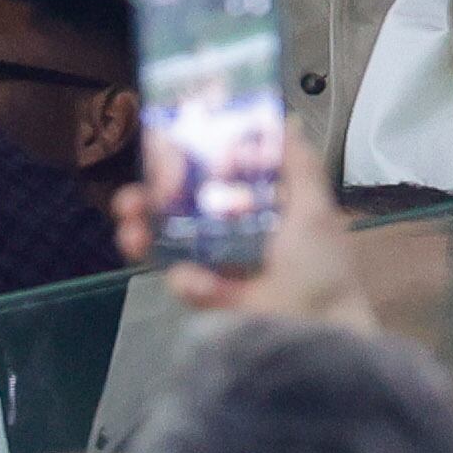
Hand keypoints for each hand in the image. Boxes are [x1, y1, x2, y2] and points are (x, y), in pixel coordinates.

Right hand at [113, 126, 375, 331]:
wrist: (321, 331)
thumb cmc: (322, 269)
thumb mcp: (315, 209)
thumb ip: (299, 166)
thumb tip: (287, 120)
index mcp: (253, 205)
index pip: (207, 175)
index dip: (182, 163)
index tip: (165, 155)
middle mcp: (228, 232)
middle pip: (174, 206)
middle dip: (146, 197)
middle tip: (134, 198)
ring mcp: (213, 266)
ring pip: (164, 242)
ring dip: (139, 231)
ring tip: (131, 230)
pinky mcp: (207, 299)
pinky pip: (181, 281)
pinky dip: (186, 279)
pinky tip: (199, 281)